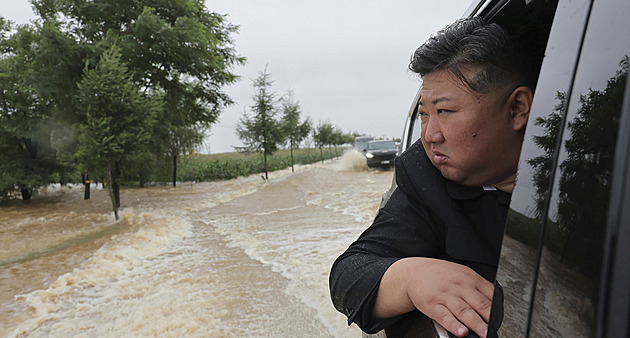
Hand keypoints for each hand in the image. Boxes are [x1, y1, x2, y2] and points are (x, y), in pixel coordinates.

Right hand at [373, 258, 493, 337]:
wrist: (415, 272)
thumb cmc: (441, 275)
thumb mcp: (462, 274)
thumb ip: (479, 287)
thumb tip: (495, 303)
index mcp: (470, 279)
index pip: (489, 294)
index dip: (497, 308)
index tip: (501, 319)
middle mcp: (459, 287)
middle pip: (479, 304)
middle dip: (489, 318)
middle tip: (494, 329)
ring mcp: (445, 296)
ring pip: (464, 311)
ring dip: (475, 324)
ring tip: (483, 333)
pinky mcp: (432, 305)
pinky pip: (444, 316)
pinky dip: (453, 325)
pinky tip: (460, 331)